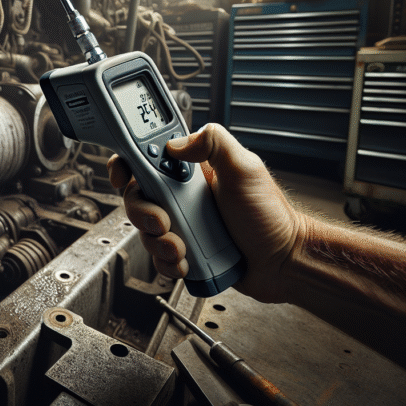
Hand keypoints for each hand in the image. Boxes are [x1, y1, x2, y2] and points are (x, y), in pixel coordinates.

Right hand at [107, 123, 306, 301]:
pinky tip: (185, 262)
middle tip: (164, 222)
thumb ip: (214, 143)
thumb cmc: (270, 217)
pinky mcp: (183, 251)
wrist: (281, 263)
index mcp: (191, 171)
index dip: (127, 164)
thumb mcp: (245, 169)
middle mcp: (182, 195)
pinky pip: (158, 256)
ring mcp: (182, 224)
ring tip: (181, 247)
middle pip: (137, 196)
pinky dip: (166, 261)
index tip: (124, 176)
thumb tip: (177, 143)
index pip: (147, 158)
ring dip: (157, 242)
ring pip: (144, 229)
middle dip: (143, 212)